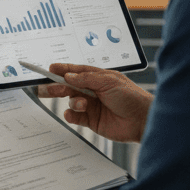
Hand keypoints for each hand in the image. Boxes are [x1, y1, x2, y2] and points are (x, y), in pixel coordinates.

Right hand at [37, 63, 152, 142]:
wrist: (142, 120)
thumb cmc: (131, 97)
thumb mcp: (109, 81)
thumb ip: (86, 79)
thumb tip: (68, 76)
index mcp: (99, 78)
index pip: (77, 72)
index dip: (64, 70)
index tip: (50, 69)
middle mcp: (94, 91)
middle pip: (70, 87)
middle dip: (58, 87)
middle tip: (47, 88)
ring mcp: (92, 106)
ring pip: (72, 101)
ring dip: (73, 101)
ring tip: (82, 104)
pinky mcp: (91, 120)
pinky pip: (74, 116)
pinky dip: (71, 115)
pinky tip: (72, 114)